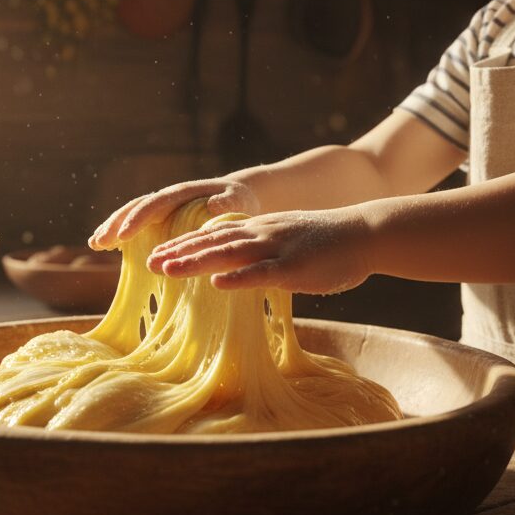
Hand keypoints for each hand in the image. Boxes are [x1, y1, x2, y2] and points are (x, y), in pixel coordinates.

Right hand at [89, 179, 259, 249]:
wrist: (240, 196)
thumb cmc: (240, 201)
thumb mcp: (238, 201)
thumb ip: (227, 203)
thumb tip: (215, 204)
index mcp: (183, 193)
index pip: (155, 204)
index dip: (137, 219)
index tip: (122, 235)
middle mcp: (168, 198)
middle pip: (135, 208)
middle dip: (116, 224)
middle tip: (98, 242)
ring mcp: (163, 208)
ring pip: (132, 214)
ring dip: (112, 228)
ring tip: (94, 243)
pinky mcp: (162, 218)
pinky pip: (138, 224)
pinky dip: (121, 233)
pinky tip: (106, 247)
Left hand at [145, 209, 373, 293]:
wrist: (365, 233)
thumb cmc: (327, 244)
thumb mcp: (286, 241)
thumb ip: (261, 252)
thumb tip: (239, 269)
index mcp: (259, 229)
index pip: (213, 236)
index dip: (184, 245)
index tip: (157, 254)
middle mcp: (261, 234)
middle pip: (212, 243)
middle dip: (179, 253)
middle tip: (148, 263)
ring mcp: (276, 248)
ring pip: (229, 254)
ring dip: (196, 262)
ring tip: (167, 270)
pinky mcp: (294, 267)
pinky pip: (262, 273)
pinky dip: (238, 278)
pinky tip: (216, 285)